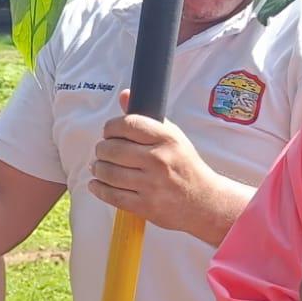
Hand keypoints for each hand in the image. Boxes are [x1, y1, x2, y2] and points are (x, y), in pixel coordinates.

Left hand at [88, 90, 240, 242]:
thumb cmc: (184, 165)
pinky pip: (111, 195)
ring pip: (107, 172)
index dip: (111, 127)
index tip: (109, 132)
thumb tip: (125, 95)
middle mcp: (158, 159)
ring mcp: (151, 184)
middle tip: (103, 151)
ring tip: (100, 167)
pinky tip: (97, 184)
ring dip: (98, 168)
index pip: (127, 124)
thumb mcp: (172, 137)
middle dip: (101, 149)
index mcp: (167, 139)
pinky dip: (98, 188)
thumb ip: (146, 119)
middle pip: (111, 149)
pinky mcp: (145, 206)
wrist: (204, 200)